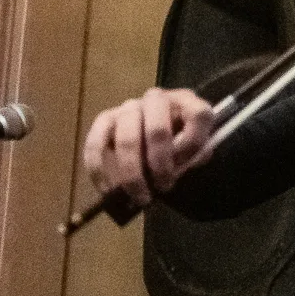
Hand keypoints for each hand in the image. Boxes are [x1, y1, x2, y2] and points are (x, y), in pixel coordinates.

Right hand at [81, 87, 215, 209]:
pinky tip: (108, 190)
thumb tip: (175, 170)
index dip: (194, 144)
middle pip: (157, 131)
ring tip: (139, 196)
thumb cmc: (178, 143)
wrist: (153, 137)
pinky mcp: (104, 119)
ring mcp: (128, 107)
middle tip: (163, 187)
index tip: (186, 167)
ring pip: (127, 140)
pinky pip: (96, 145)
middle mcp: (157, 99)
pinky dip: (100, 171)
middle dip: (160, 165)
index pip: (198, 115)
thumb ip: (192, 156)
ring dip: (132, 174)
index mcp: (187, 102)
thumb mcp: (194, 149)